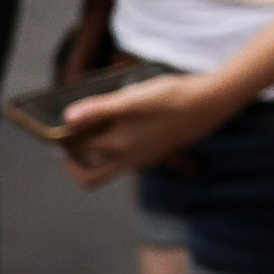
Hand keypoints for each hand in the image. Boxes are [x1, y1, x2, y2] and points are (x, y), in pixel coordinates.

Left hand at [58, 68, 247, 187]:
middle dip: (75, 163)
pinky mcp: (158, 151)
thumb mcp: (133, 99)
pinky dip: (117, 146)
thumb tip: (67, 119)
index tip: (60, 124)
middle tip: (70, 142)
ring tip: (95, 125)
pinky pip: (129, 158)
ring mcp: (146, 158)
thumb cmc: (173, 98)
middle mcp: (130, 158)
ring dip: (97, 152)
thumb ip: (99, 109)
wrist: (212, 102)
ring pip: (111, 166)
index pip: (79, 151)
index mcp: (119, 146)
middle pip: (92, 176)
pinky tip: (125, 122)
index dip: (64, 139)